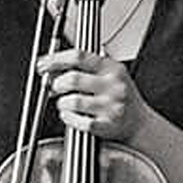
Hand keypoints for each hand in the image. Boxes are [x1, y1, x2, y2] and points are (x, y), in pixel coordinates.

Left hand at [36, 50, 154, 144]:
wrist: (140, 124)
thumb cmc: (122, 99)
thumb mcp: (112, 75)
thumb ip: (87, 68)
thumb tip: (53, 69)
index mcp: (113, 68)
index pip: (79, 57)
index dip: (56, 59)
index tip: (42, 64)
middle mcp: (113, 85)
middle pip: (72, 79)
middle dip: (56, 84)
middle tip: (53, 87)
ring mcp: (111, 106)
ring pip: (72, 101)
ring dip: (62, 103)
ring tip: (64, 103)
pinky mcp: (106, 125)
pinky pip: (78, 121)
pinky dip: (68, 118)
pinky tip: (70, 115)